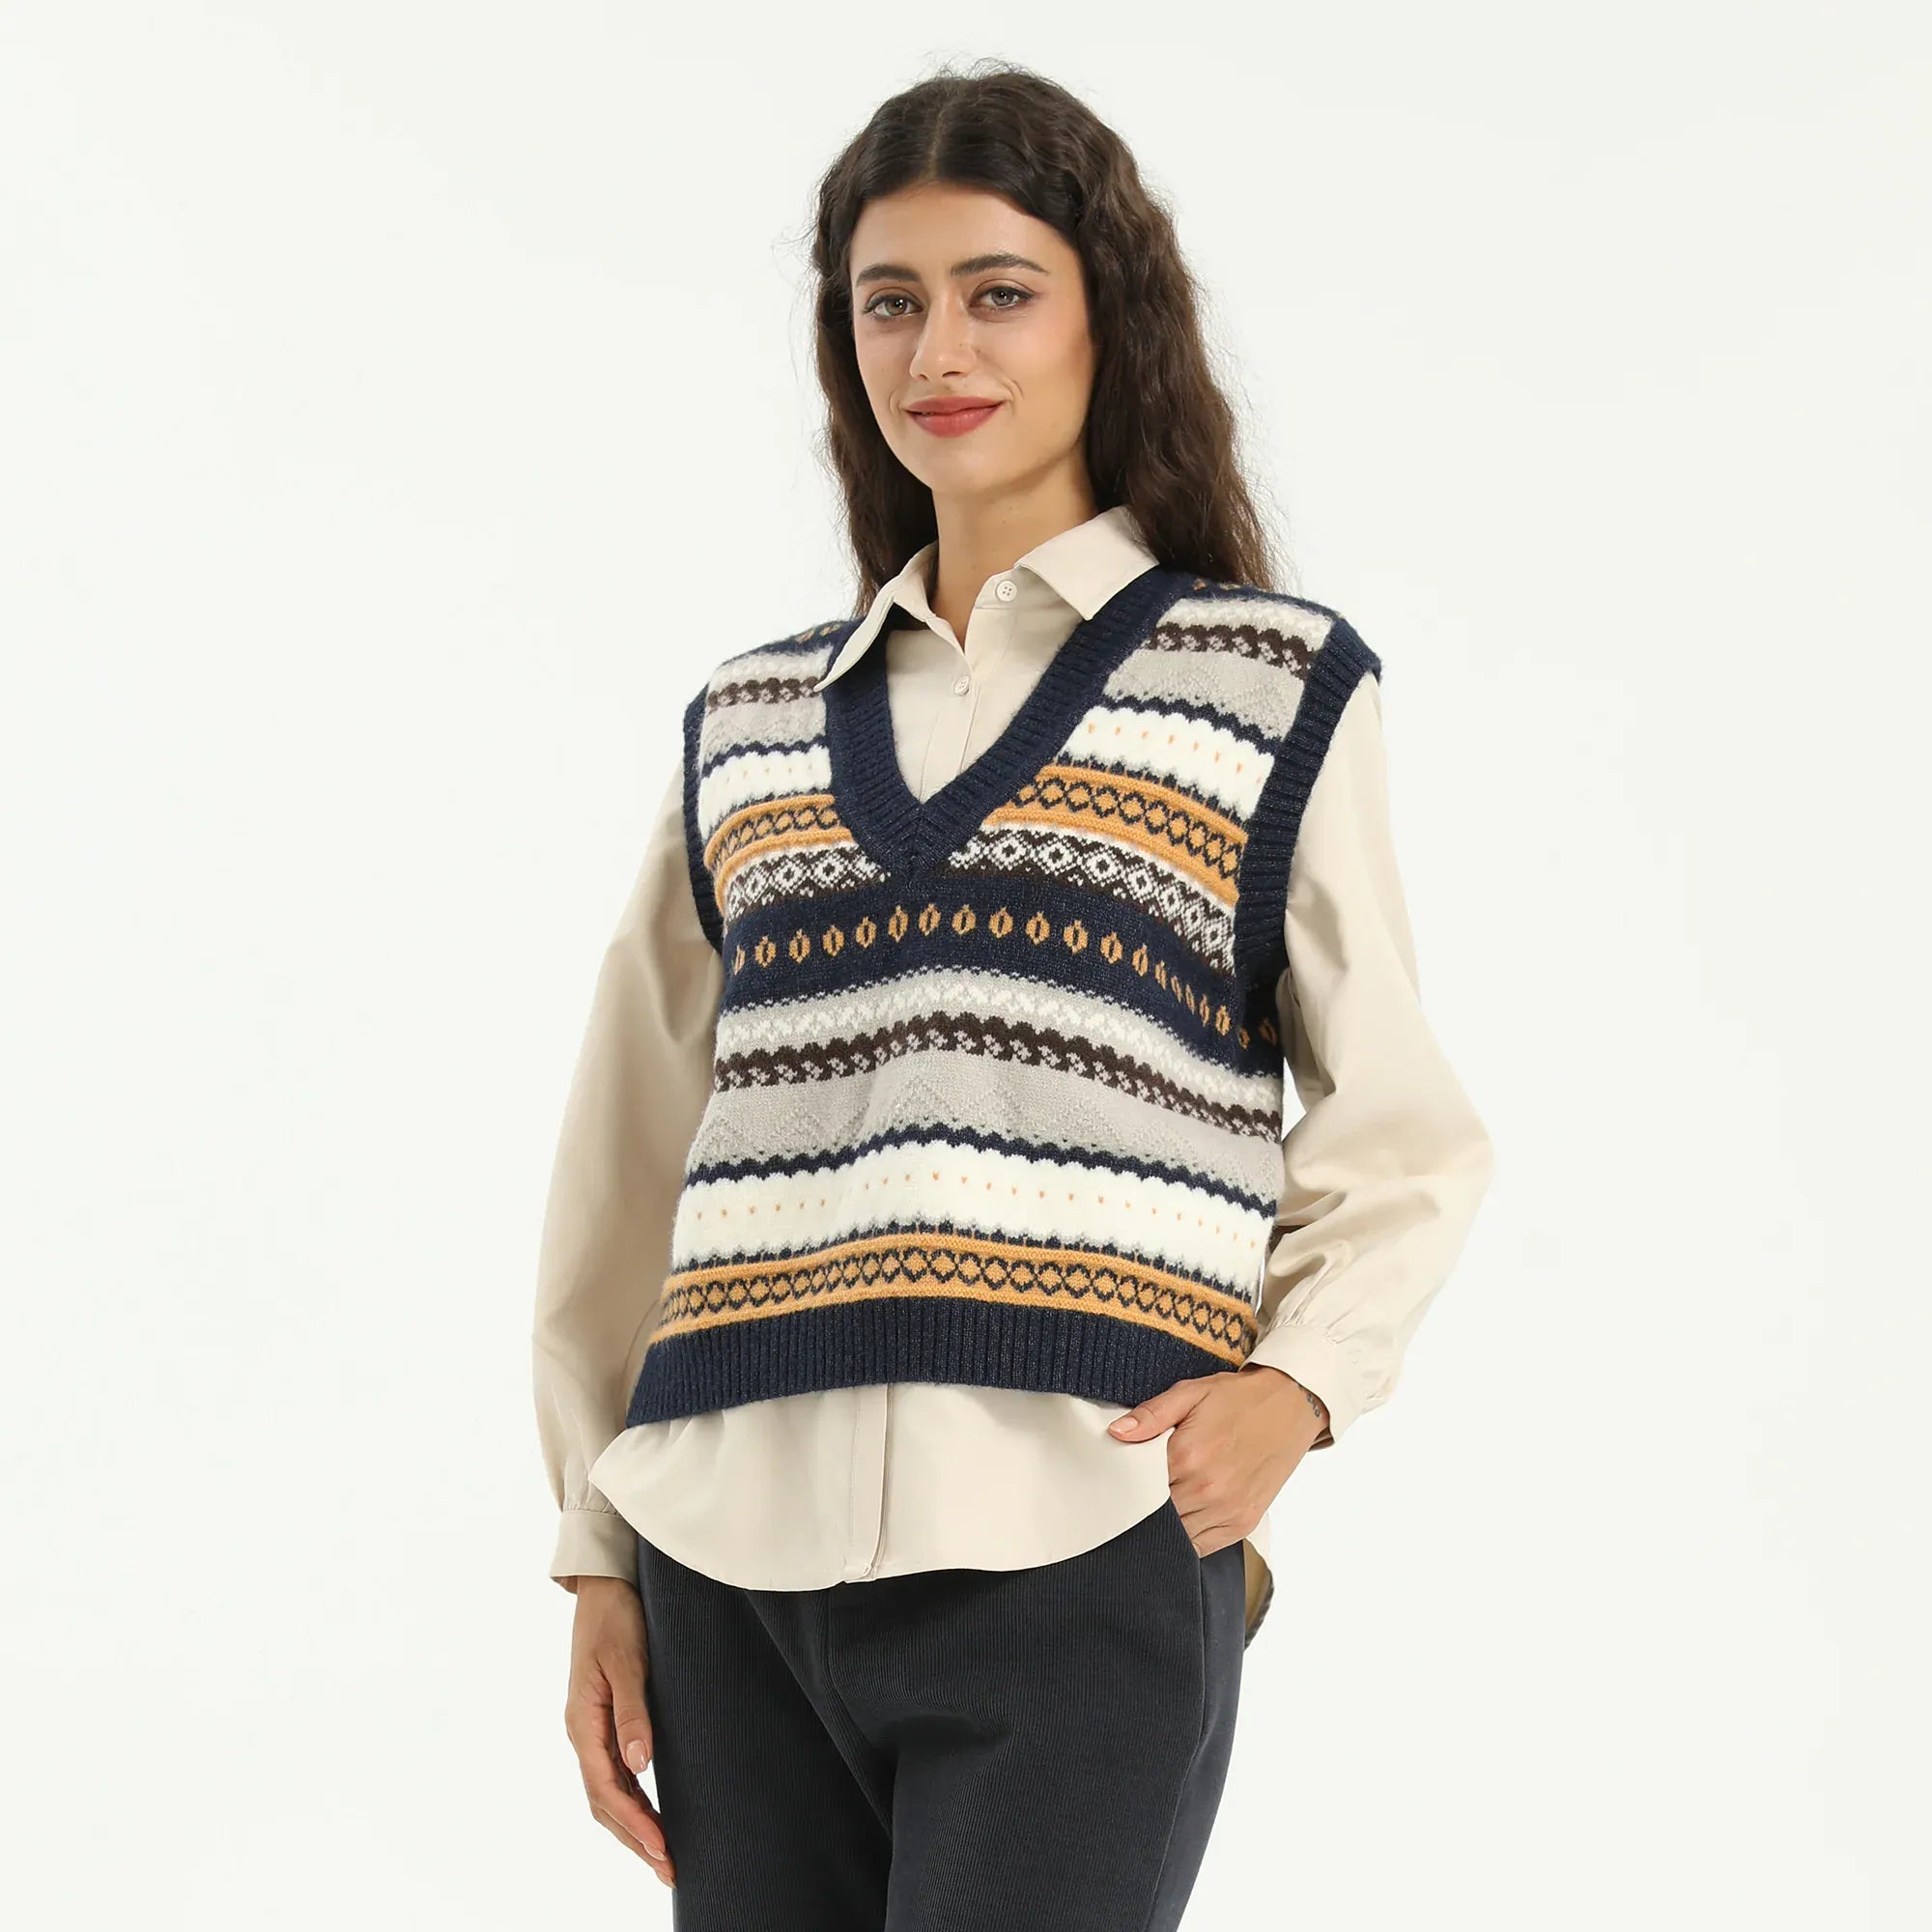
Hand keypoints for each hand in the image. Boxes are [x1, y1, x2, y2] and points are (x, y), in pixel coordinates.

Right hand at [563, 1575, 675, 1888]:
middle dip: (634, 1838)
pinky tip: (652, 1814)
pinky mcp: (603, 1721)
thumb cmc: (617, 1617)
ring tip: (664, 1856)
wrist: (604, 1585)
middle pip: (604, 1802)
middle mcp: (582, 1732)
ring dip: (633, 1825)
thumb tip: (638, 1766)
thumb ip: (632, 1712)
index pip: (607, 1789)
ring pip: (607, 1793)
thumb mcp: (627, 1661)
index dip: (635, 1823)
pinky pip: (613, 1773)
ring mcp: (591, 1729)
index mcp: (583, 1722)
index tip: (663, 1848)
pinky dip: (632, 1801)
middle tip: (670, 1869)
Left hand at [1107, 1365, 1327, 1556]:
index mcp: (1188, 1457)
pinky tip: (1183, 1517)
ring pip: (1177, 1537)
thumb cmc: (1237, 1399)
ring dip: (1164, 1527)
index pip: (1138, 1488)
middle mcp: (1208, 1491)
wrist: (1291, 1407)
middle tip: (1136, 1495)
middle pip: (1154, 1517)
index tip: (1119, 1482)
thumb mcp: (1190, 1393)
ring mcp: (1228, 1511)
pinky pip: (1202, 1547)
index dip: (1125, 1487)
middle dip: (1142, 1509)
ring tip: (1161, 1505)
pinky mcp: (1243, 1524)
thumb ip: (1151, 1415)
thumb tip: (1115, 1434)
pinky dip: (1187, 1538)